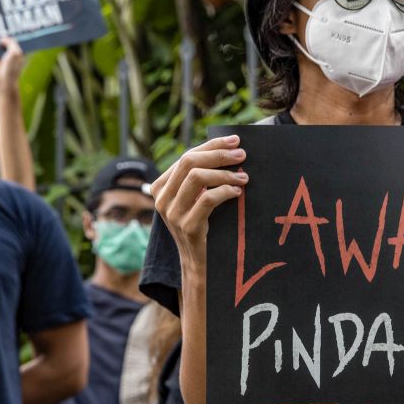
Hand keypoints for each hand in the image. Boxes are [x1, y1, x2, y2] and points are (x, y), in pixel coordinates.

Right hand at [0, 36, 23, 94]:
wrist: (2, 80)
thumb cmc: (11, 68)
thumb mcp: (15, 53)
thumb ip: (11, 42)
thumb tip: (2, 37)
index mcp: (17, 50)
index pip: (14, 38)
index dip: (11, 31)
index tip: (7, 24)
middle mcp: (8, 50)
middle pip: (3, 38)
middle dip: (0, 32)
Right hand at [150, 135, 248, 264]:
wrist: (200, 263)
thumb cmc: (203, 226)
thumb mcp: (195, 199)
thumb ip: (200, 178)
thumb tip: (227, 150)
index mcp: (161, 187)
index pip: (186, 156)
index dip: (211, 146)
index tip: (234, 140)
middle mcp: (162, 198)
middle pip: (189, 162)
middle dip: (218, 155)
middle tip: (241, 155)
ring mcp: (172, 213)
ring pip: (197, 177)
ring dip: (224, 174)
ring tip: (243, 177)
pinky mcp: (187, 226)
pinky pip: (207, 199)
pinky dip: (225, 191)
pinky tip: (237, 193)